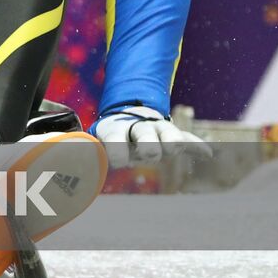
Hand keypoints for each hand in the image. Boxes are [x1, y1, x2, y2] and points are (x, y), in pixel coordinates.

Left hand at [90, 105, 212, 169]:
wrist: (130, 114)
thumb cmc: (112, 137)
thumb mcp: (98, 141)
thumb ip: (89, 154)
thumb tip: (70, 162)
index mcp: (116, 130)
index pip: (116, 140)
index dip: (116, 151)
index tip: (117, 161)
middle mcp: (139, 128)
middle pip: (146, 136)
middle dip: (147, 146)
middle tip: (148, 154)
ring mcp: (159, 130)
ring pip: (169, 135)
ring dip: (171, 143)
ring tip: (172, 148)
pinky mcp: (175, 134)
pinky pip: (188, 139)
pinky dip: (196, 146)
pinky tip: (207, 153)